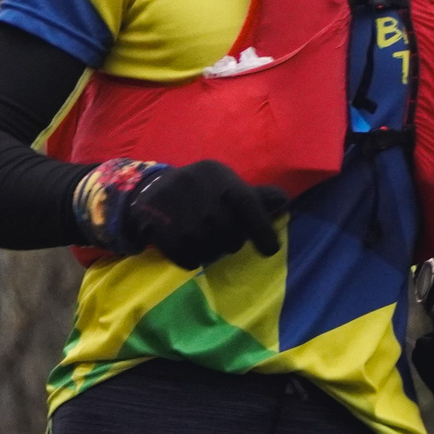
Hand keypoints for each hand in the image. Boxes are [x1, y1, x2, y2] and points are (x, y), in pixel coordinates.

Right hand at [122, 160, 285, 267]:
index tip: (269, 250)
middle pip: (229, 231)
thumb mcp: (225, 186)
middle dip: (229, 240)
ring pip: (208, 247)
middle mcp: (197, 187)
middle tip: (220, 236)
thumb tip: (284, 201)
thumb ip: (254, 196)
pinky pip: (187, 257)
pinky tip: (185, 247)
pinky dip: (190, 259)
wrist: (148, 191)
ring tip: (202, 240)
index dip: (261, 228)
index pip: (247, 202)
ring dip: (209, 251)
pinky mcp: (157, 226)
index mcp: (217, 175)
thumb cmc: (199, 191)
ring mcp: (175, 208)